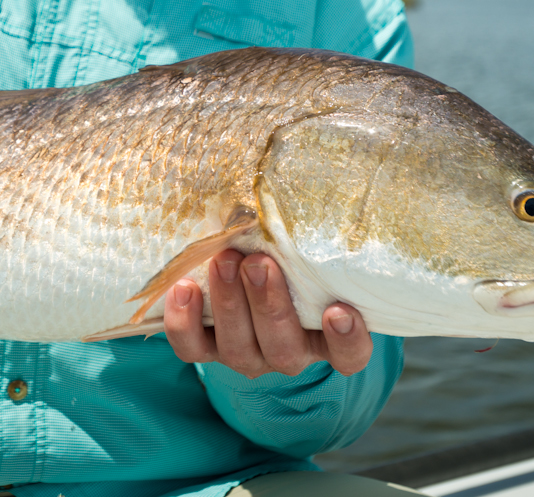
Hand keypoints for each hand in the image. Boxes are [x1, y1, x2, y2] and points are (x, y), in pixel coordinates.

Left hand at [163, 249, 372, 377]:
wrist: (235, 260)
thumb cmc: (283, 251)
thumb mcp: (299, 246)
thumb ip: (303, 234)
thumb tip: (308, 180)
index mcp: (323, 335)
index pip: (349, 355)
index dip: (348, 340)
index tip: (338, 310)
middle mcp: (288, 351)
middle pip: (284, 348)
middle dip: (269, 305)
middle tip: (259, 263)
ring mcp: (247, 355)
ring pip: (239, 349)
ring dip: (229, 304)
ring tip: (223, 261)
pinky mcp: (205, 349)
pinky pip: (192, 349)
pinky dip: (184, 323)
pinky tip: (183, 288)